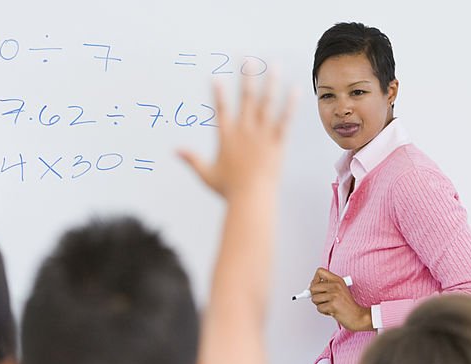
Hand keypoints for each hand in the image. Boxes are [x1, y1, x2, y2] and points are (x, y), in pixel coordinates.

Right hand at [179, 77, 295, 198]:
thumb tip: (174, 151)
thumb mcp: (207, 174)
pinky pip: (285, 120)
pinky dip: (290, 105)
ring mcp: (262, 135)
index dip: (218, 93)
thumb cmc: (230, 190)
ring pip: (266, 103)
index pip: (221, 109)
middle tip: (247, 59)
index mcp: (227, 137)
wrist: (251, 198)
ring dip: (271, 82)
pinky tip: (295, 90)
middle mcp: (244, 131)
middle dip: (246, 76)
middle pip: (245, 97)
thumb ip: (192, 160)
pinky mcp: (277, 143)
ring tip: (275, 65)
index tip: (216, 77)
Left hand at [309, 268, 371, 331]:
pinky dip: (323, 311)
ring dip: (320, 305)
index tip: (317, 287)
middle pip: (313, 287)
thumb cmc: (347, 305)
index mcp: (337, 280)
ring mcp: (334, 295)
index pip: (319, 272)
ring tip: (329, 305)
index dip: (314, 280)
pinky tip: (332, 311)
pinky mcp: (332, 305)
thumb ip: (326, 287)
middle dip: (315, 296)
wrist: (357, 316)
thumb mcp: (339, 290)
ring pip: (314, 299)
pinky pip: (319, 308)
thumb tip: (309, 289)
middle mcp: (336, 286)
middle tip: (323, 300)